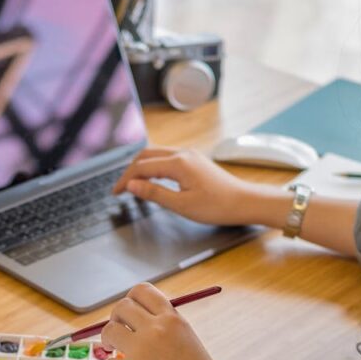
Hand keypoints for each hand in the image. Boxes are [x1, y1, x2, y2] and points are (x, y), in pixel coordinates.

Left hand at [101, 283, 245, 359]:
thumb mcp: (188, 343)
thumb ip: (166, 329)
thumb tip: (137, 322)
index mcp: (173, 320)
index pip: (142, 291)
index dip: (130, 301)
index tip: (127, 314)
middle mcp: (156, 330)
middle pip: (121, 308)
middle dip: (115, 320)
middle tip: (117, 335)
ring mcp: (141, 351)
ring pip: (109, 332)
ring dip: (108, 342)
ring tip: (116, 353)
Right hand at [112, 146, 258, 225]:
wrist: (244, 202)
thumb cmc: (217, 206)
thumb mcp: (182, 205)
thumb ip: (154, 193)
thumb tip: (131, 185)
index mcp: (178, 163)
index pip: (141, 167)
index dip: (125, 180)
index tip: (115, 193)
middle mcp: (183, 154)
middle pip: (146, 155)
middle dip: (130, 170)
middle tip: (120, 188)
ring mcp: (190, 155)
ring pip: (157, 154)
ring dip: (142, 167)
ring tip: (133, 184)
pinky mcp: (195, 160)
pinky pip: (168, 158)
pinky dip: (154, 166)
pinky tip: (153, 178)